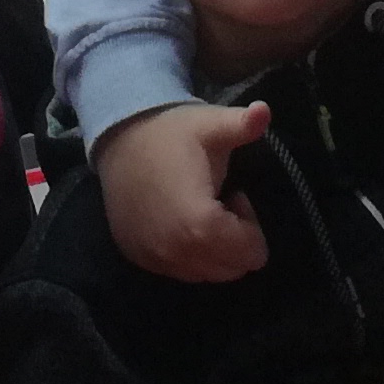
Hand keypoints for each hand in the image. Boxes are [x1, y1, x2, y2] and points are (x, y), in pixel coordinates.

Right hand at [95, 100, 268, 283]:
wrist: (118, 137)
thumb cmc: (171, 133)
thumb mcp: (211, 125)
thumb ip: (242, 125)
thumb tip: (265, 109)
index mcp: (198, 223)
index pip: (249, 253)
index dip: (251, 226)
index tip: (236, 196)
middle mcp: (174, 250)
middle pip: (230, 269)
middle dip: (235, 240)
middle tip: (220, 203)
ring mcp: (153, 257)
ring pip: (204, 274)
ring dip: (212, 250)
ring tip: (199, 211)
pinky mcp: (137, 257)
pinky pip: (177, 271)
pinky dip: (188, 255)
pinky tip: (178, 220)